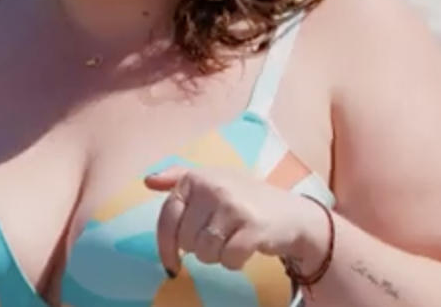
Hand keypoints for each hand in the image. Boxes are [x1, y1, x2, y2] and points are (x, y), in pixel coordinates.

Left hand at [143, 166, 327, 273]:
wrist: (293, 214)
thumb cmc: (246, 199)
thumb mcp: (212, 180)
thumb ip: (178, 178)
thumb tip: (148, 181)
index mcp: (197, 177)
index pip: (167, 217)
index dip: (165, 246)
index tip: (171, 264)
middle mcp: (213, 187)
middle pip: (186, 240)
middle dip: (200, 248)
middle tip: (219, 238)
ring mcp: (233, 206)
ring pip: (205, 252)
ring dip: (217, 256)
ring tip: (232, 241)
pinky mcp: (253, 226)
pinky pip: (228, 260)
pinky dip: (234, 262)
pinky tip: (245, 248)